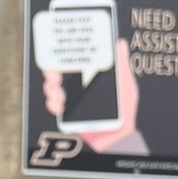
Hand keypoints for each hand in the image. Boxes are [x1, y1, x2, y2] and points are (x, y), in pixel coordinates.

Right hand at [41, 38, 139, 153]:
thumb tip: (119, 43)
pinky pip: (54, 107)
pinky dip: (53, 105)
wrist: (119, 135)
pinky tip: (60, 106)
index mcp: (91, 77)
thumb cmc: (125, 110)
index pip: (72, 63)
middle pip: (57, 75)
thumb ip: (122, 66)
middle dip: (51, 74)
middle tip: (54, 77)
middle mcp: (78, 87)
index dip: (61, 58)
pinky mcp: (67, 114)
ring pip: (52, 90)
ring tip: (60, 95)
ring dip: (51, 90)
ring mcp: (72, 100)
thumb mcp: (126, 84)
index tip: (58, 55)